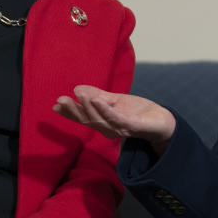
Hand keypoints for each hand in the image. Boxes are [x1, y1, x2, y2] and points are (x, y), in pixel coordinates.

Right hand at [53, 85, 175, 153]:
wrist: (162, 120)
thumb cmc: (137, 111)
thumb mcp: (115, 100)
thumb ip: (97, 95)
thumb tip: (77, 89)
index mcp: (103, 122)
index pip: (83, 117)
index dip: (69, 112)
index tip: (55, 105)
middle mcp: (108, 128)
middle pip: (88, 120)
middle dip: (73, 111)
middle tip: (60, 101)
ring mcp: (120, 129)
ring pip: (100, 120)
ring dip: (88, 108)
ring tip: (78, 96)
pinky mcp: (132, 127)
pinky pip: (117, 118)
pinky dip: (106, 110)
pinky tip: (98, 100)